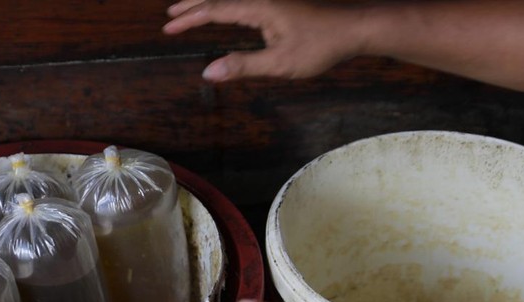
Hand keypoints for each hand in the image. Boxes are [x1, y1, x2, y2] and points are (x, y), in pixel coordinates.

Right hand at [163, 0, 365, 81]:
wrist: (355, 28)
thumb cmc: (321, 46)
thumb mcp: (280, 63)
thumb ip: (243, 66)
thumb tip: (208, 72)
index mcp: (260, 6)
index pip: (215, 10)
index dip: (190, 18)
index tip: (168, 27)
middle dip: (193, 5)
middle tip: (170, 15)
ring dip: (209, 3)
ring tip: (191, 9)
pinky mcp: (281, 3)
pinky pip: (244, 1)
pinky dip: (227, 5)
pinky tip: (227, 12)